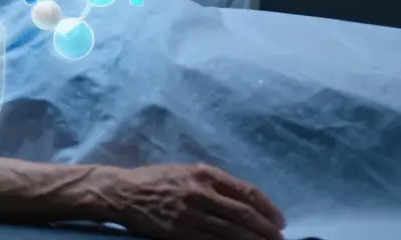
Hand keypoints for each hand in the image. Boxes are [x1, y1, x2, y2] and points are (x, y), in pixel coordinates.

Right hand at [103, 164, 285, 239]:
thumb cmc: (155, 180)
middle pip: (245, 214)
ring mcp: (190, 215)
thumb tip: (245, 199)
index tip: (280, 221)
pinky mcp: (181, 233)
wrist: (123, 193)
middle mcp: (200, 193)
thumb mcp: (185, 171)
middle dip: (268, 229)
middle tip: (281, 239)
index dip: (268, 208)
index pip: (247, 193)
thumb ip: (213, 181)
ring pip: (233, 232)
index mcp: (204, 174)